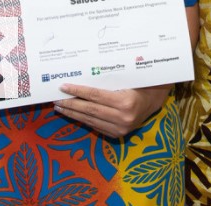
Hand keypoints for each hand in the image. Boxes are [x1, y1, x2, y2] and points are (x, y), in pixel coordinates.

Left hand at [53, 83, 172, 137]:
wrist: (154, 100)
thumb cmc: (139, 83)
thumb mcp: (126, 78)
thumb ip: (107, 80)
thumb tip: (82, 75)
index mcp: (125, 102)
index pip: (95, 96)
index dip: (78, 91)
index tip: (63, 87)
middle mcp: (123, 117)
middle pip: (90, 110)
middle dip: (71, 104)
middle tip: (56, 99)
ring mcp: (120, 128)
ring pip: (90, 120)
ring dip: (73, 113)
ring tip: (60, 107)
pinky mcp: (117, 134)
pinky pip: (96, 126)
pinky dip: (83, 120)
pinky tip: (74, 114)